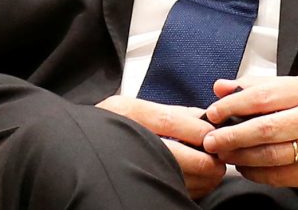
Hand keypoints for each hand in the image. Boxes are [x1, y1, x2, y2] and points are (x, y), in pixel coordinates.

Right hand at [96, 95, 227, 198]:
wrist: (78, 145)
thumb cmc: (109, 126)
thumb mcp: (135, 108)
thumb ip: (171, 112)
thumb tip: (204, 117)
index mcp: (128, 112)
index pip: (168, 121)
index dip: (196, 131)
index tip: (214, 136)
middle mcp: (126, 135)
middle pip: (173, 153)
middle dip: (204, 160)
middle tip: (219, 160)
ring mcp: (127, 161)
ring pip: (172, 175)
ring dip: (200, 177)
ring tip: (212, 172)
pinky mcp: (133, 182)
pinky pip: (168, 188)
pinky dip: (188, 188)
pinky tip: (196, 183)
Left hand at [199, 75, 297, 192]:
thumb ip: (263, 86)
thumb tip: (223, 86)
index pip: (265, 96)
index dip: (234, 105)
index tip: (214, 111)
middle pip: (267, 128)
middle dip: (233, 135)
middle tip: (211, 139)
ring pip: (272, 156)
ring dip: (241, 156)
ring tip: (223, 153)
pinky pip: (281, 176)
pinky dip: (258, 173)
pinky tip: (245, 167)